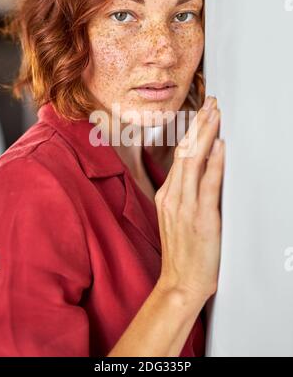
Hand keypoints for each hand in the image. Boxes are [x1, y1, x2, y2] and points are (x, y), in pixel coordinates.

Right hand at [155, 96, 224, 302]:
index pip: (180, 155)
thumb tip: (198, 170)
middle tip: (211, 103)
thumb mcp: (174, 217)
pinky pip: (207, 185)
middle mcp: (172, 197)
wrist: (180, 283)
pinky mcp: (200, 218)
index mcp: (166, 195)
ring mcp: (184, 207)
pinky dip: (214, 163)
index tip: (202, 114)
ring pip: (193, 162)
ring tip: (215, 114)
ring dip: (205, 136)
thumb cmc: (181, 252)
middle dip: (199, 125)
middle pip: (185, 152)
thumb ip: (182, 193)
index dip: (192, 132)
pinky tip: (220, 146)